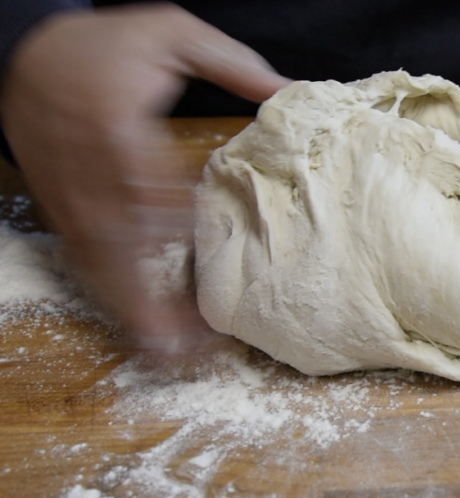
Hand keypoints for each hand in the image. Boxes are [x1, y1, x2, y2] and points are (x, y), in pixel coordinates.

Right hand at [0, 4, 289, 350]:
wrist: (26, 56)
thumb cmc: (103, 45)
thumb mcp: (169, 31)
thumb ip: (226, 60)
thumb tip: (286, 90)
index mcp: (114, 127)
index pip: (145, 182)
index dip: (173, 221)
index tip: (208, 253)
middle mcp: (88, 173)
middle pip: (121, 244)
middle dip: (154, 298)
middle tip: (195, 345)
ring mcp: (73, 198)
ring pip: (103, 264)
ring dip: (138, 311)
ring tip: (175, 357)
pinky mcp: (67, 212)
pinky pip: (89, 262)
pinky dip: (116, 297)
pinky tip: (145, 328)